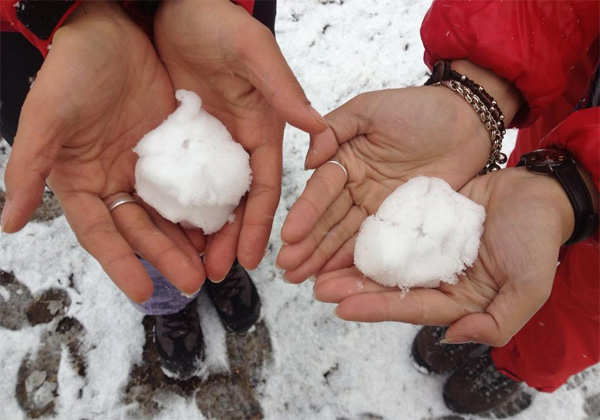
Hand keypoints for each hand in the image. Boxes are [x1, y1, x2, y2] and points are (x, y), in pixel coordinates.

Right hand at [1, 2, 205, 301]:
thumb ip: (29, 167)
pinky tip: (223, 223)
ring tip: (211, 264)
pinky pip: (191, 183)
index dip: (119, 263)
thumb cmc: (72, 69)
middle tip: (192, 282)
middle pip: (141, 229)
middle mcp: (114, 181)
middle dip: (165, 257)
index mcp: (81, 182)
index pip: (100, 233)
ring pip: (168, 213)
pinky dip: (204, 205)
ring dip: (188, 240)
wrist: (110, 29)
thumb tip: (8, 223)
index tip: (142, 292)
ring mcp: (146, 167)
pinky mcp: (173, 149)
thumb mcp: (48, 116)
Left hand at [154, 0, 327, 279]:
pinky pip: (174, 179)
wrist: (174, 3)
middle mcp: (235, 144)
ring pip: (204, 198)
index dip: (259, 224)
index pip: (265, 186)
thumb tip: (320, 130)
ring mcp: (204, 144)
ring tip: (187, 265)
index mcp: (260, 130)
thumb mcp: (253, 54)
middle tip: (214, 275)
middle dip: (228, 240)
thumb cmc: (218, 22)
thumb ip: (283, 90)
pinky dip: (171, 206)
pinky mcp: (175, 138)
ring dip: (199, 232)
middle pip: (236, 203)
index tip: (252, 258)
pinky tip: (159, 229)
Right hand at [278, 86, 493, 281]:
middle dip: (307, 246)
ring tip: (302, 280)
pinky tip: (339, 279)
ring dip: (324, 260)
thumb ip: (334, 129)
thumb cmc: (418, 108)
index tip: (289, 236)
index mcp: (344, 162)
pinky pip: (378, 246)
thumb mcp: (370, 109)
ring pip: (347, 238)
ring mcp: (378, 209)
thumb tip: (308, 162)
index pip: (321, 192)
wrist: (467, 122)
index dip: (305, 214)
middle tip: (287, 270)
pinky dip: (357, 263)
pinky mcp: (401, 223)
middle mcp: (356, 189)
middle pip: (328, 222)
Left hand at [313, 167, 574, 346]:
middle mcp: (435, 276)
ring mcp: (427, 247)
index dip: (375, 308)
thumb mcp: (529, 286)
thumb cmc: (539, 239)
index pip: (409, 307)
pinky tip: (342, 228)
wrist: (541, 193)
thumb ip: (498, 321)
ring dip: (351, 260)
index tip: (341, 308)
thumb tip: (454, 337)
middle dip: (351, 286)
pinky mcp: (424, 220)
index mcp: (456, 298)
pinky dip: (368, 230)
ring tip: (317, 263)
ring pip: (384, 256)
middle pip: (387, 284)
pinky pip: (392, 225)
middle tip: (315, 286)